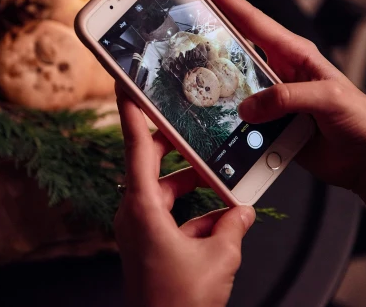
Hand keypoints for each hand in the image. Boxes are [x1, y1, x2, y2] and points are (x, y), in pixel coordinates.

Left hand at [115, 84, 255, 306]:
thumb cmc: (178, 302)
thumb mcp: (219, 256)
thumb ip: (233, 225)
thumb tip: (242, 210)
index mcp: (142, 206)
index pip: (133, 145)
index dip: (128, 108)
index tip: (124, 80)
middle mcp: (135, 212)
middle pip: (152, 163)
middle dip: (177, 146)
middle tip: (194, 124)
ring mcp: (139, 228)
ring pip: (165, 189)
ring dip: (192, 183)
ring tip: (221, 178)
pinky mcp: (148, 243)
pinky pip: (170, 213)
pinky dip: (193, 210)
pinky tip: (221, 216)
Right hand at [189, 0, 365, 192]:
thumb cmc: (361, 120)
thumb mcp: (329, 99)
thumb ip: (289, 97)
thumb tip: (247, 107)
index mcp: (293, 53)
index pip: (250, 19)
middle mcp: (277, 70)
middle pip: (232, 46)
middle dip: (204, 28)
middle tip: (175, 14)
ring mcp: (270, 98)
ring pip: (230, 83)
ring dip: (207, 79)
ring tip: (177, 69)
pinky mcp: (267, 125)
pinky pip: (237, 117)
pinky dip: (220, 116)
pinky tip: (202, 116)